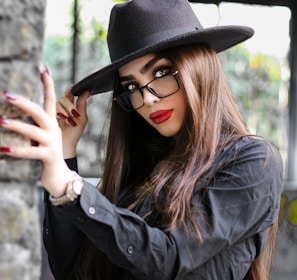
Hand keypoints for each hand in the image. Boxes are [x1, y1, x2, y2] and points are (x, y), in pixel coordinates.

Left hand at [0, 70, 74, 196]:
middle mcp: (53, 130)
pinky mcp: (49, 156)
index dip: (48, 85)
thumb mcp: (42, 136)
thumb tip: (13, 113)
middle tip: (7, 94)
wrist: (58, 175)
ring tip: (1, 121)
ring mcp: (52, 143)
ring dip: (17, 126)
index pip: (50, 100)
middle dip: (25, 103)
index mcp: (51, 124)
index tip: (43, 68)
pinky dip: (18, 151)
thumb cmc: (46, 153)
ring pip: (34, 132)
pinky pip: (32, 152)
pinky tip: (4, 149)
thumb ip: (33, 124)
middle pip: (40, 113)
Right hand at [56, 85, 88, 157]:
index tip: (74, 89)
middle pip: (64, 97)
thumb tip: (88, 90)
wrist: (65, 144)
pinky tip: (63, 120)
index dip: (71, 89)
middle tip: (74, 114)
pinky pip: (53, 109)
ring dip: (65, 111)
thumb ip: (82, 104)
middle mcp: (61, 105)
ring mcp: (54, 109)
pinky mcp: (47, 114)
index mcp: (70, 104)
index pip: (70, 92)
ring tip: (69, 121)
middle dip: (70, 106)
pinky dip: (60, 114)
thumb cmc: (74, 132)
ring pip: (59, 103)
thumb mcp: (82, 118)